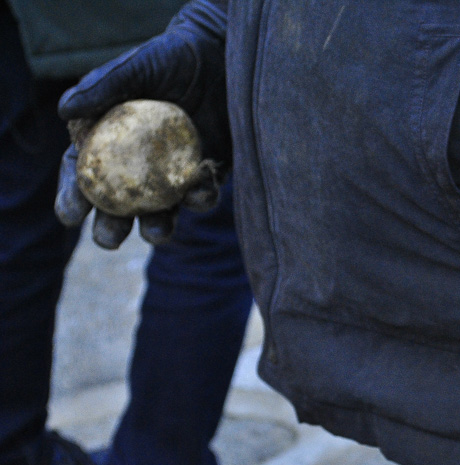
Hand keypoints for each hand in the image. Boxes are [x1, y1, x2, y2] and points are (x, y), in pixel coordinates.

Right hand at [54, 0, 228, 248]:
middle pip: (117, 209)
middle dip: (110, 229)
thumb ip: (103, 87)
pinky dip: (201, 198)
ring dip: (157, 228)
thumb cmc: (167, 59)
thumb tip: (65, 111)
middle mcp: (138, 168)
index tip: (71, 213)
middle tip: (109, 237)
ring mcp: (174, 175)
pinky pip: (203, 195)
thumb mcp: (134, 68)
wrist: (219, 56)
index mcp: (107, 145)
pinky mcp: (209, 173)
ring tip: (156, 231)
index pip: (82, 176)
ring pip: (162, 213)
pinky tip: (200, 191)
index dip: (73, 197)